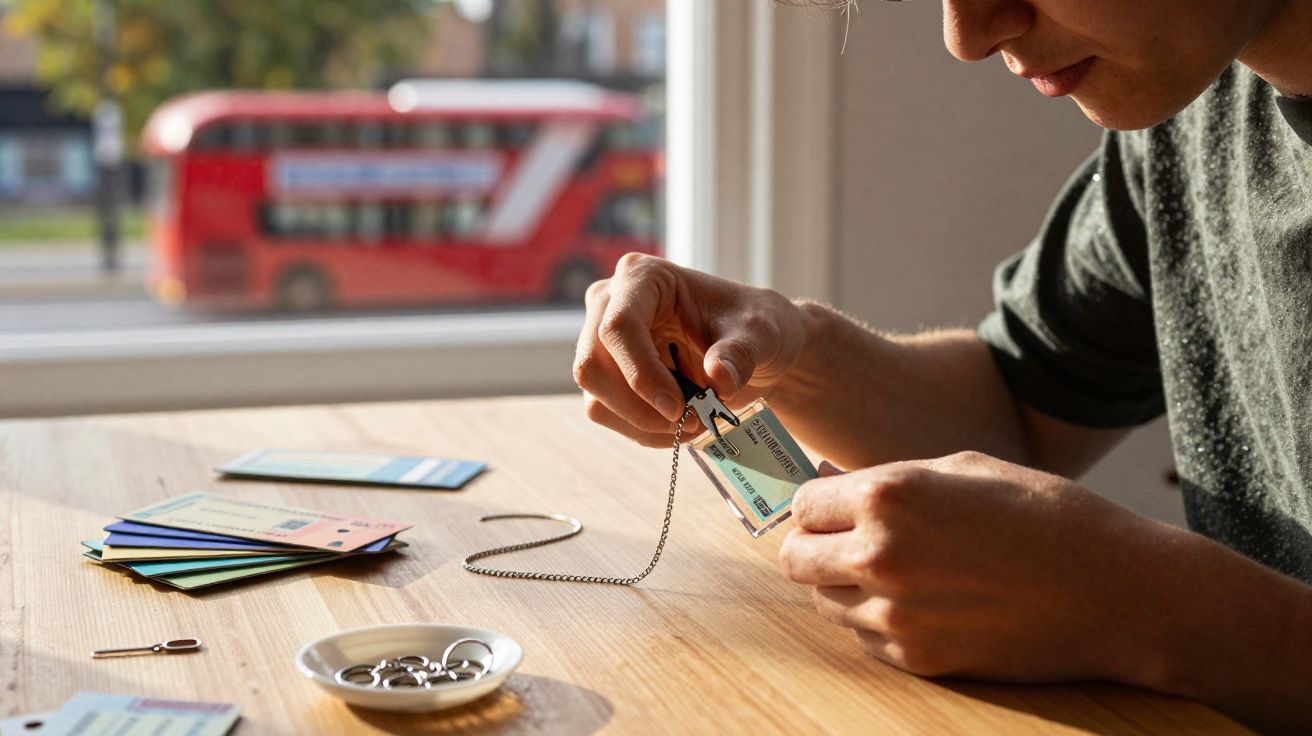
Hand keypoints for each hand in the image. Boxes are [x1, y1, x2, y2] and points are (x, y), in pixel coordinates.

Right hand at [573, 253, 806, 446]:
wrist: (751, 346)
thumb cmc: (752, 326)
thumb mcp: (760, 334)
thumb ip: (740, 353)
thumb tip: (719, 379)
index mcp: (643, 277)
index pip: (619, 327)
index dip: (642, 374)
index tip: (679, 409)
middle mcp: (610, 303)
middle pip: (593, 365)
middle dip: (640, 406)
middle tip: (692, 422)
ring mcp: (601, 340)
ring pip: (595, 396)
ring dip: (643, 423)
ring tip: (693, 424)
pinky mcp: (606, 373)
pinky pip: (605, 413)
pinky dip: (642, 430)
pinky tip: (679, 426)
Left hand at [779, 451, 1162, 682]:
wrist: (1117, 592)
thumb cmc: (1046, 515)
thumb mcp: (964, 468)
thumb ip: (890, 477)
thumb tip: (830, 481)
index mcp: (889, 495)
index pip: (803, 505)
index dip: (820, 506)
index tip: (837, 509)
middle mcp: (880, 555)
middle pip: (795, 558)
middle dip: (814, 547)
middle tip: (847, 544)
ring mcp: (895, 614)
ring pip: (823, 602)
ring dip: (844, 586)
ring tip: (898, 573)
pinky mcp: (917, 658)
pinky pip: (864, 639)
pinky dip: (879, 622)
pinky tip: (926, 604)